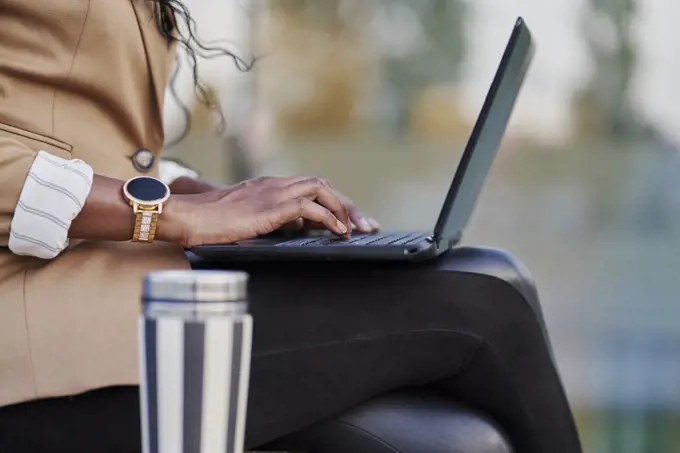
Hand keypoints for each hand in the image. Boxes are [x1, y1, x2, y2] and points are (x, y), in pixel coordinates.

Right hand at [170, 176, 377, 246]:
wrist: (189, 216)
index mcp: (270, 187)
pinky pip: (311, 207)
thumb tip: (295, 228)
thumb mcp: (246, 219)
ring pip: (322, 190)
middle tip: (366, 225)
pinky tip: (338, 232)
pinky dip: (330, 219)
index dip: (335, 203)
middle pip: (323, 185)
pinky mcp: (272, 206)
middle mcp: (276, 184)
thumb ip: (271, 219)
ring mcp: (274, 192)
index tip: (350, 221)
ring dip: (344, 209)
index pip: (312, 187)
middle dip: (348, 205)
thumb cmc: (210, 222)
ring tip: (354, 230)